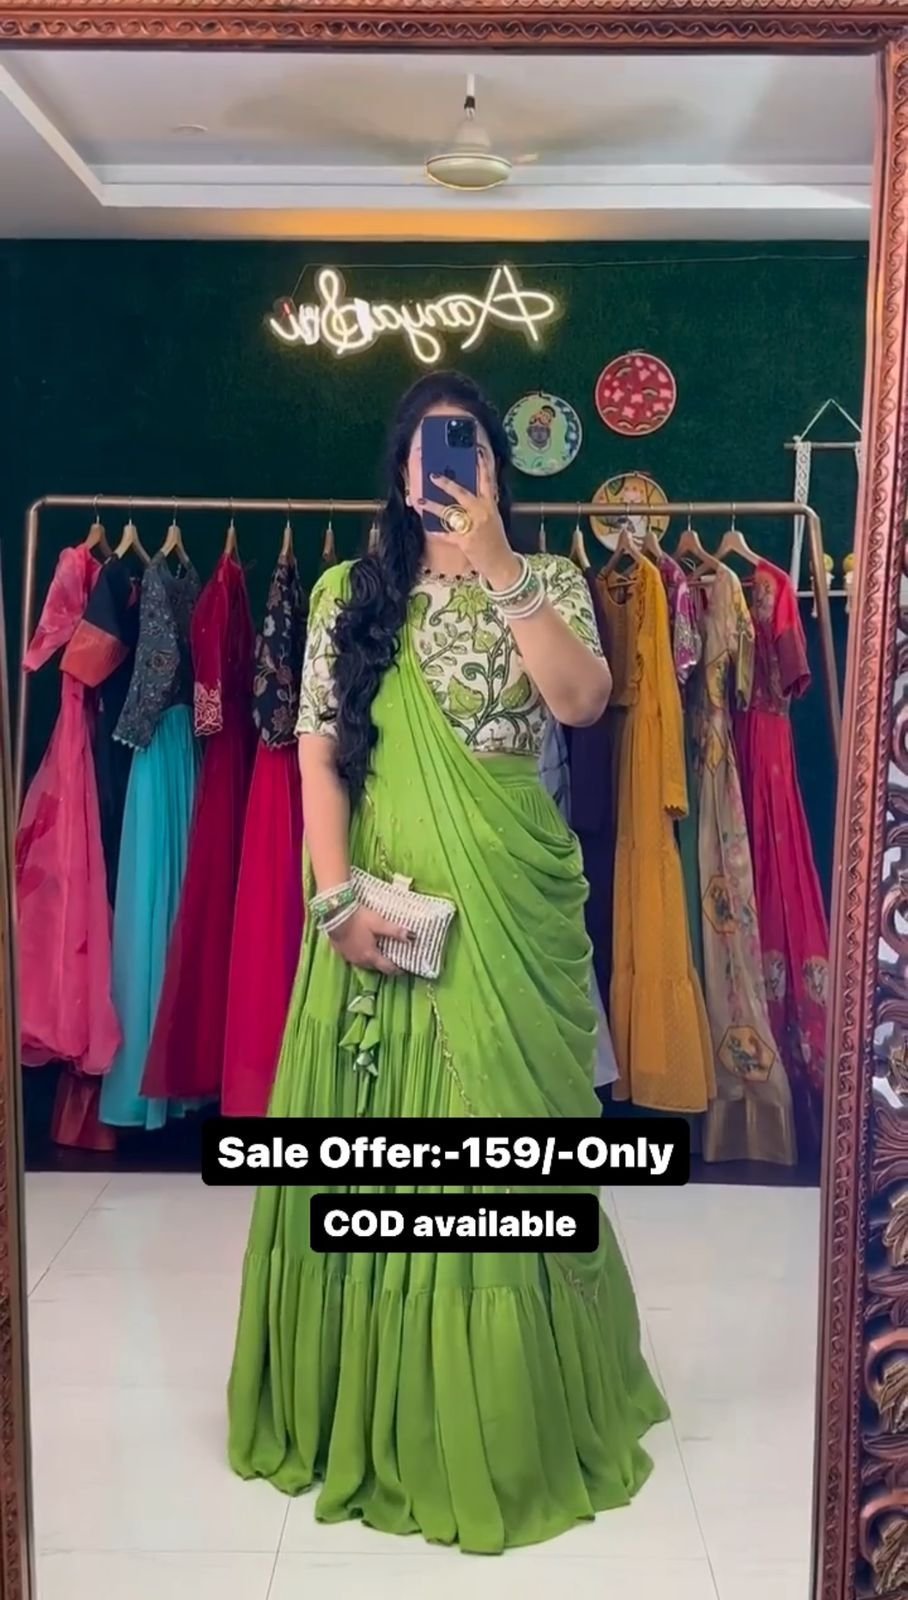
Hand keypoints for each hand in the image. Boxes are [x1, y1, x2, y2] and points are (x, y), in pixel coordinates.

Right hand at [327, 905, 410, 974]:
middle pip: (375, 966)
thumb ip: (395, 931)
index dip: (397, 969)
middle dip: (384, 965)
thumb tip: (412, 937)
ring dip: (372, 960)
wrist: (334, 913)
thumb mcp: (379, 923)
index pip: (387, 967)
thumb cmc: (358, 919)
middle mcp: (359, 960)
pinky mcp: (339, 949)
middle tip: (392, 960)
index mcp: (370, 956)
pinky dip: (361, 954)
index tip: (403, 969)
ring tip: (378, 953)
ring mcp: (348, 956)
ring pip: (363, 962)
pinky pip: (354, 956)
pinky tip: (362, 946)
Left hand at [420, 457, 521, 589]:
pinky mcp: (465, 541)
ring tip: (419, 501)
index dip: (482, 465)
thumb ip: (481, 505)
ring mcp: (473, 527)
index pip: (487, 480)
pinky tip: (427, 528)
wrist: (501, 562)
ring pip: (449, 513)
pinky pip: (446, 534)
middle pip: (461, 494)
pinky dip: (436, 531)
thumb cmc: (495, 540)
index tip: (476, 450)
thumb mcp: (493, 518)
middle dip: (446, 484)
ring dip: (432, 506)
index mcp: (490, 505)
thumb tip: (463, 495)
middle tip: (433, 476)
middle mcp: (482, 513)